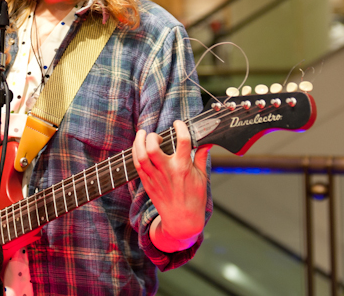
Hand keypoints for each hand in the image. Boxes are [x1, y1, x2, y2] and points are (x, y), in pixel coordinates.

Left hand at [132, 120, 209, 251]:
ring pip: (141, 155)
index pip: (182, 141)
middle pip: (153, 147)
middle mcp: (168, 171)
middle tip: (157, 135)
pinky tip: (139, 147)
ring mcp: (155, 177)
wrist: (182, 221)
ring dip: (139, 141)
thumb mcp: (202, 177)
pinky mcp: (147, 183)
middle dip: (152, 136)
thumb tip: (207, 142)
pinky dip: (135, 152)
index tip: (178, 123)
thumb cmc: (194, 199)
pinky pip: (137, 164)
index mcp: (183, 168)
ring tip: (142, 134)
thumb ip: (202, 157)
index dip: (180, 127)